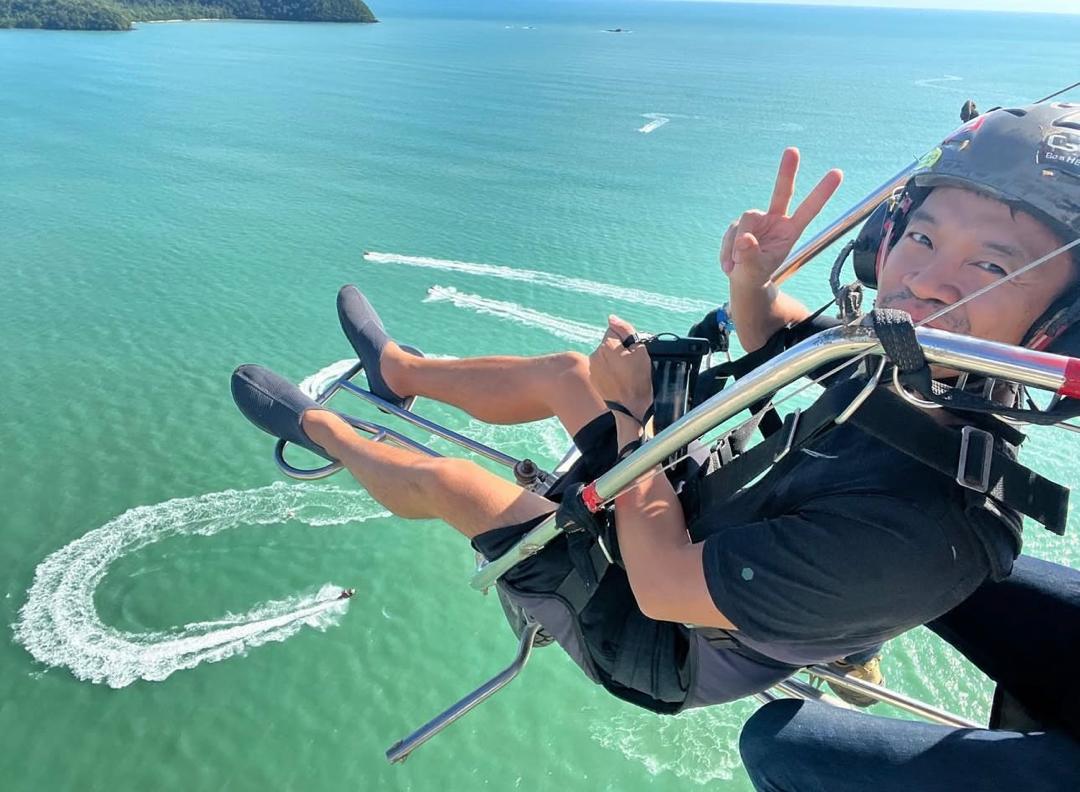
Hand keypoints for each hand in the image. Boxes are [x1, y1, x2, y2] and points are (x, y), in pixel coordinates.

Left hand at [589, 315, 652, 420]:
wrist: (631, 407)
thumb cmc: (639, 379)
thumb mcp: (640, 350)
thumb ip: (625, 330)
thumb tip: (611, 318)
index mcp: (606, 346)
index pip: (614, 330)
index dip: (626, 340)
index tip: (632, 352)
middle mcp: (595, 355)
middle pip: (608, 343)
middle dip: (618, 350)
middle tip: (630, 365)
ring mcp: (592, 368)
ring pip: (604, 355)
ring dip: (612, 360)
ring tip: (624, 374)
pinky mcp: (592, 379)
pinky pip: (601, 368)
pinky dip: (608, 371)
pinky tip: (618, 381)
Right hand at [720, 148, 842, 288]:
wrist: (743, 278)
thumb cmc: (755, 274)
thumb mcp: (754, 271)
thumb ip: (750, 256)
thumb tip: (744, 238)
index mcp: (790, 231)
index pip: (808, 210)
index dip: (822, 192)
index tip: (837, 173)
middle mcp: (776, 220)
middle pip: (781, 192)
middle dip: (786, 172)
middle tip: (793, 151)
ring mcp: (757, 220)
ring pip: (745, 221)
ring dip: (736, 246)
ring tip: (735, 266)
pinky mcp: (740, 224)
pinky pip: (730, 233)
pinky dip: (726, 251)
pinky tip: (729, 265)